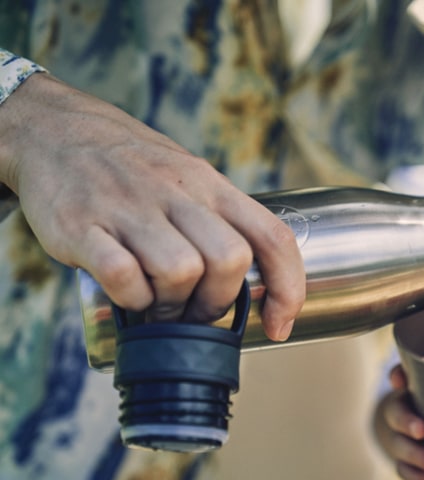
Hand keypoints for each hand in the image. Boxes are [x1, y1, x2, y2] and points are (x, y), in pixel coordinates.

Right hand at [0, 74, 304, 339]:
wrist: (54, 127)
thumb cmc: (134, 168)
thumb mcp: (189, 178)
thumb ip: (221, 223)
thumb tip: (254, 288)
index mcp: (210, 184)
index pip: (273, 236)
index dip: (288, 288)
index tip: (279, 326)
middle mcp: (176, 192)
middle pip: (230, 260)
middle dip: (219, 301)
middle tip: (196, 312)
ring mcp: (129, 207)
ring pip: (181, 271)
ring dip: (173, 305)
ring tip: (158, 305)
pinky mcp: (81, 225)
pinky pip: (122, 276)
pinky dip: (132, 299)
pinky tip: (128, 295)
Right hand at [374, 364, 423, 479]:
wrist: (422, 404)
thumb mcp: (422, 375)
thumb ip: (411, 370)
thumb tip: (398, 377)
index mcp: (401, 402)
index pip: (396, 411)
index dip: (406, 422)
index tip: (421, 431)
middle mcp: (397, 425)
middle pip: (398, 440)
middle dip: (414, 449)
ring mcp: (400, 444)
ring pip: (401, 458)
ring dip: (418, 463)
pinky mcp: (406, 460)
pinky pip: (406, 473)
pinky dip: (418, 478)